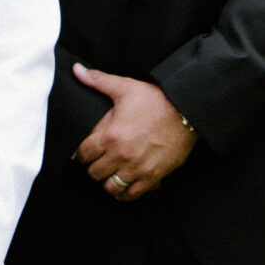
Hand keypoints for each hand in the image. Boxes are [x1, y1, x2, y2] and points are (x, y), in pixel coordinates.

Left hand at [71, 64, 197, 200]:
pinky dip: (125, 192)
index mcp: (111, 135)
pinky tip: (125, 183)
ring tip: (111, 172)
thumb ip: (97, 81)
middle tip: (100, 160)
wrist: (187, 111)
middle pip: (94, 173)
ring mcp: (138, 169)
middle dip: (94, 166)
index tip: (88, 150)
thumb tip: (77, 70)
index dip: (83, 152)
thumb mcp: (125, 87)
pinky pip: (131, 194)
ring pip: (110, 187)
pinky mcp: (153, 177)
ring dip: (108, 181)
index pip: (84, 154)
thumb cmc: (156, 100)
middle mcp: (122, 156)